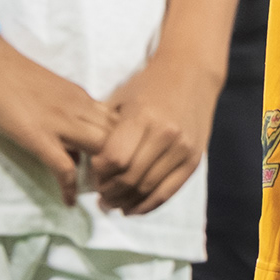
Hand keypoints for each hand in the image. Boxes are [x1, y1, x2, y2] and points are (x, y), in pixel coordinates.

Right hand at [0, 36, 109, 202]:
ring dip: (102, 175)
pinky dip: (69, 187)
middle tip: (112, 184)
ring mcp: (60, 121)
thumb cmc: (13, 73)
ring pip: (100, 149)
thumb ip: (70, 113)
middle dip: (120, 162)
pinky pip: (65, 167)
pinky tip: (68, 201)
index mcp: (82, 95)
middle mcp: (79, 106)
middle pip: (118, 136)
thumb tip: (77, 145)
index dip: (124, 144)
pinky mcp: (38, 136)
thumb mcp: (53, 92)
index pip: (119, 121)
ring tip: (96, 194)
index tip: (118, 164)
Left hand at [92, 51, 222, 214]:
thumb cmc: (151, 83)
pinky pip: (167, 193)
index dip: (99, 173)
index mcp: (143, 116)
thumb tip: (86, 163)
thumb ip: (106, 129)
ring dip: (126, 203)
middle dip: (110, 192)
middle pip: (130, 178)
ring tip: (114, 203)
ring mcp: (182, 148)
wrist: (192, 71)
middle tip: (101, 195)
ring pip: (147, 190)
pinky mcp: (193, 160)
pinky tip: (132, 208)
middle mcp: (165, 134)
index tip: (93, 175)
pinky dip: (147, 206)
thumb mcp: (123, 97)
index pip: (114, 159)